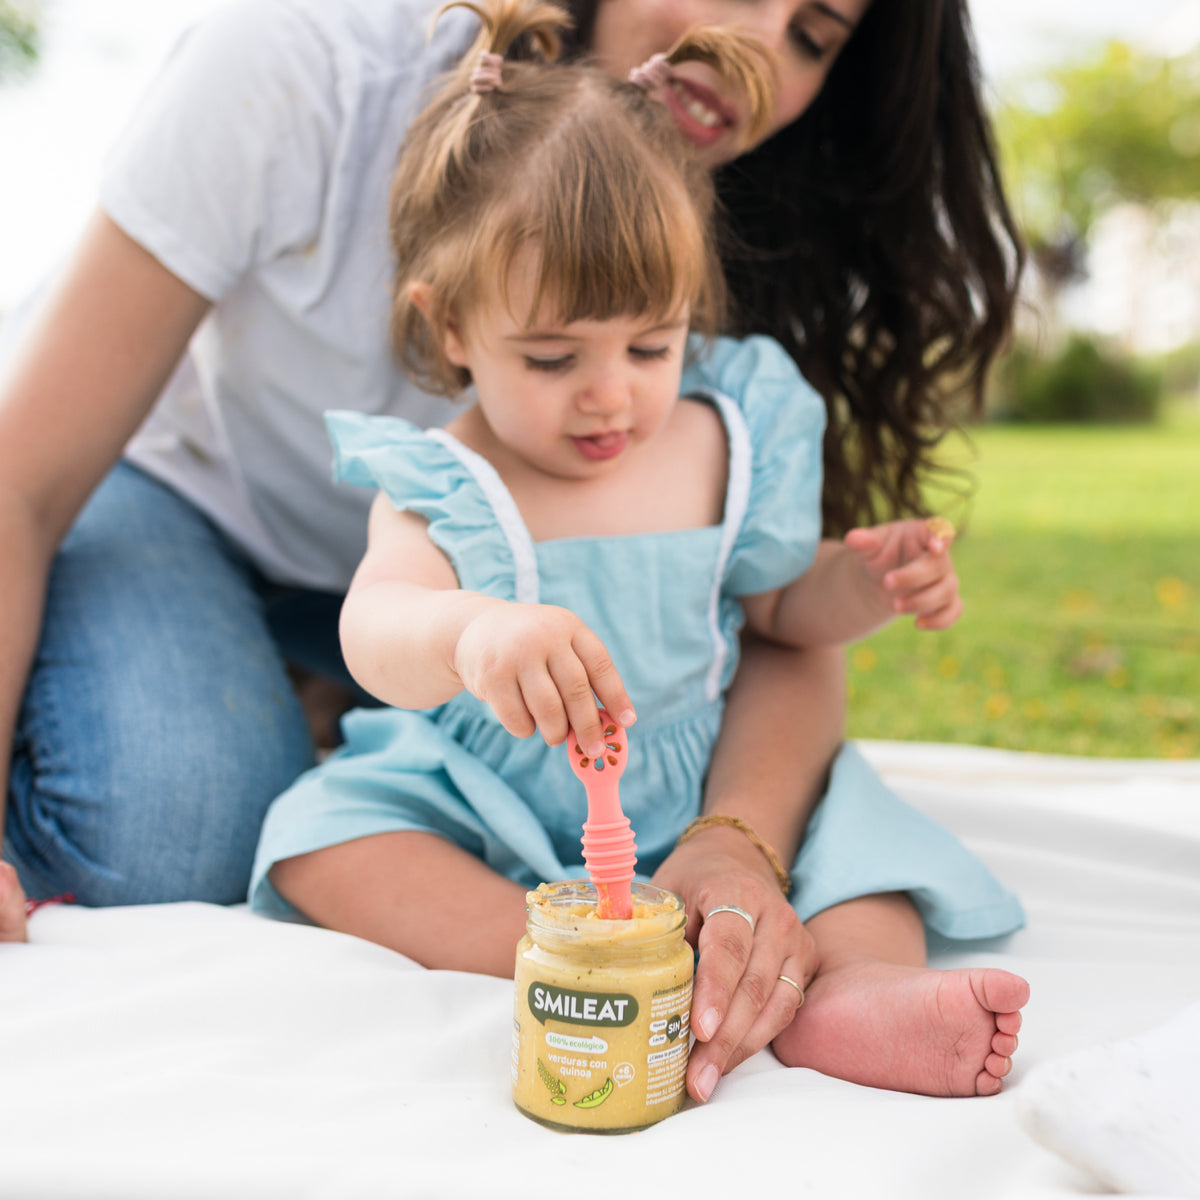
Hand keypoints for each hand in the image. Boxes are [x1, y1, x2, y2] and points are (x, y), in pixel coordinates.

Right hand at [452, 601, 635, 753]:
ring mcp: (516, 655)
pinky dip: (527, 730)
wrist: (474, 628)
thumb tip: (605, 725)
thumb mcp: (556, 644)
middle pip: (576, 690)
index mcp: (568, 627)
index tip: (627, 722)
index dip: (616, 696)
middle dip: (589, 726)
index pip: (600, 665)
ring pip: (548, 709)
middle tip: (595, 749)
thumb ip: (580, 676)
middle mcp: (544, 636)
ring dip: (557, 732)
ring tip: (556, 737)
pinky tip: (527, 724)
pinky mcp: (492, 676)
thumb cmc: (529, 648)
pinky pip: (518, 718)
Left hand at [651, 826, 817, 1102]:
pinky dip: (756, 1040)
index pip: (727, 946)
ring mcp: (795, 940)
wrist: (738, 861)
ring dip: (740, 1049)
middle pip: (753, 985)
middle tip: (696, 1079)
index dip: (715, 990)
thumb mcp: (668, 890)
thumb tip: (620, 979)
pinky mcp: (804, 963)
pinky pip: (784, 1010)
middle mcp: (774, 917)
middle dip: (724, 1039)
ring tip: (706, 1081)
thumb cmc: (694, 880)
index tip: (700, 1030)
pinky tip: (726, 1062)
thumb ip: (653, 930)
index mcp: (735, 892)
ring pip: (775, 1005)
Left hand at [843, 516, 961, 630]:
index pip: (938, 529)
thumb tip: (853, 539)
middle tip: (886, 583)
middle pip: (939, 565)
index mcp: (921, 533)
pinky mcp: (945, 601)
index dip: (941, 536)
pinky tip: (918, 624)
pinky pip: (953, 611)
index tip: (935, 546)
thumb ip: (862, 542)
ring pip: (946, 591)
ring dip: (922, 601)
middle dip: (913, 577)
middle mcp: (938, 555)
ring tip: (895, 606)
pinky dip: (940, 620)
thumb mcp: (866, 546)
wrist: (877, 579)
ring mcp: (944, 578)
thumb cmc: (876, 554)